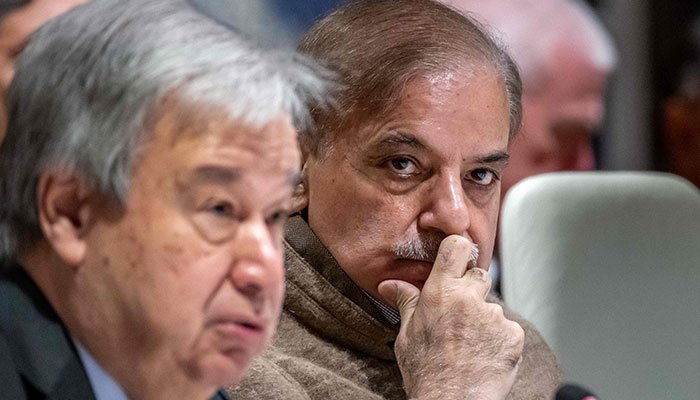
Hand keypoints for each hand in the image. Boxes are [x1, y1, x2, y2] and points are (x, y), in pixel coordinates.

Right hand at [378, 235, 522, 399]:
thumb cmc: (427, 373)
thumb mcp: (407, 335)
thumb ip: (406, 302)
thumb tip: (390, 285)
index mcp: (440, 292)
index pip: (457, 247)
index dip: (458, 249)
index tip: (456, 258)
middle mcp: (469, 298)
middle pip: (478, 274)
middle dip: (470, 289)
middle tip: (458, 314)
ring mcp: (493, 316)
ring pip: (491, 306)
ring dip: (483, 319)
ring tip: (469, 344)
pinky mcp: (513, 334)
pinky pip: (507, 328)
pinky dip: (498, 338)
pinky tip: (484, 354)